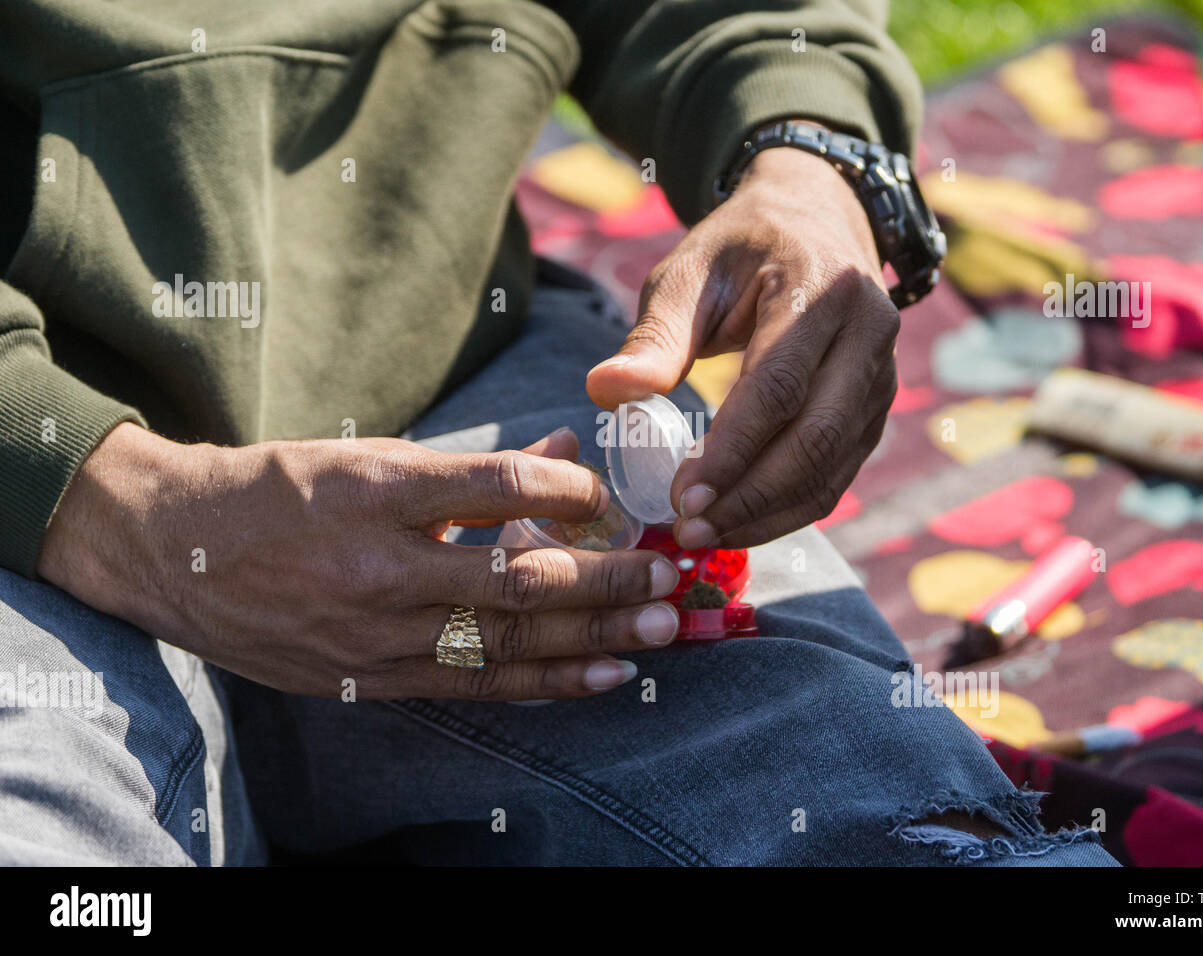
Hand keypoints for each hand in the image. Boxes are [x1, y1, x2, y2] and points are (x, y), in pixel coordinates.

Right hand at [37, 423, 680, 699]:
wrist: (176, 552)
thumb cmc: (279, 490)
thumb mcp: (365, 454)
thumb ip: (468, 466)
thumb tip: (564, 452)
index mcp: (374, 489)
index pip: (493, 486)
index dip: (565, 491)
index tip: (611, 493)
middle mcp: (378, 564)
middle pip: (517, 578)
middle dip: (606, 580)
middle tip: (671, 574)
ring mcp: (375, 631)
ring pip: (505, 642)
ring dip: (593, 638)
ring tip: (661, 631)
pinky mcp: (372, 676)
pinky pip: (474, 684)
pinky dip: (544, 682)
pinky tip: (603, 676)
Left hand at [587, 141, 898, 548]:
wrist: (813, 220)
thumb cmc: (739, 249)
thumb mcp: (688, 273)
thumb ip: (654, 337)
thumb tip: (605, 392)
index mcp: (822, 287)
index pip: (777, 387)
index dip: (731, 451)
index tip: (681, 498)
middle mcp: (869, 331)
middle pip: (817, 437)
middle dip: (751, 496)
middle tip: (689, 531)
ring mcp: (881, 373)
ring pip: (833, 466)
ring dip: (770, 514)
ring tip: (707, 536)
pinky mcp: (876, 406)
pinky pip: (839, 472)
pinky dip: (790, 507)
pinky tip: (740, 523)